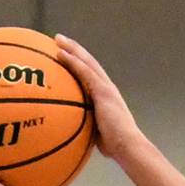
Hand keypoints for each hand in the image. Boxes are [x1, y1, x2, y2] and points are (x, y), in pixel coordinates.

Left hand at [55, 35, 142, 160]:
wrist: (127, 145)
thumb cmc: (114, 146)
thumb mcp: (97, 133)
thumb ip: (86, 127)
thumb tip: (72, 133)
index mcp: (106, 95)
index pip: (91, 74)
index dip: (80, 62)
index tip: (66, 54)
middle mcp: (107, 87)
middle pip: (89, 62)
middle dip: (74, 49)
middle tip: (59, 40)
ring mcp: (106, 87)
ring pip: (87, 61)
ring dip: (72, 49)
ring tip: (57, 39)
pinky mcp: (103, 91)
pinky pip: (85, 71)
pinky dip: (73, 61)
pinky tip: (60, 53)